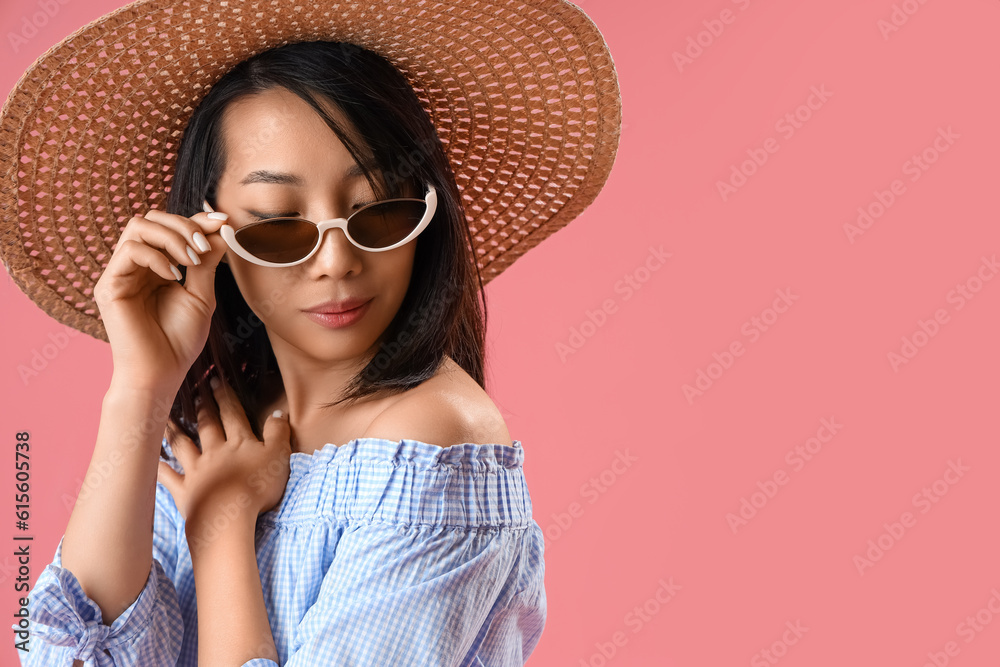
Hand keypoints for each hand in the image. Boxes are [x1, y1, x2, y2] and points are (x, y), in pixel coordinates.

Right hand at [94, 209, 229, 392]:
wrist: (161, 373)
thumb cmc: (179, 340)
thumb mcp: (201, 295)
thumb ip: (207, 262)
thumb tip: (221, 229)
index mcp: (157, 267)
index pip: (172, 229)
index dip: (197, 219)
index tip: (223, 221)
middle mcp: (136, 266)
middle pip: (152, 218)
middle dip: (185, 225)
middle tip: (205, 246)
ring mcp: (120, 273)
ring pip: (137, 226)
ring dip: (172, 236)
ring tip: (192, 259)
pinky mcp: (109, 285)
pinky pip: (129, 250)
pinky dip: (156, 255)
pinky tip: (173, 275)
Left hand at [156, 373, 291, 532]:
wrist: (229, 516)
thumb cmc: (258, 487)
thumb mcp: (279, 457)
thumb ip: (278, 433)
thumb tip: (279, 412)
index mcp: (240, 443)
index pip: (232, 414)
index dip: (225, 396)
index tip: (215, 379)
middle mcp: (215, 451)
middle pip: (207, 425)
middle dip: (202, 407)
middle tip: (195, 393)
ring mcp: (197, 470)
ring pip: (183, 444)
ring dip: (175, 429)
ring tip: (165, 415)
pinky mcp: (184, 491)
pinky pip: (167, 476)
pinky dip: (158, 465)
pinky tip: (148, 456)